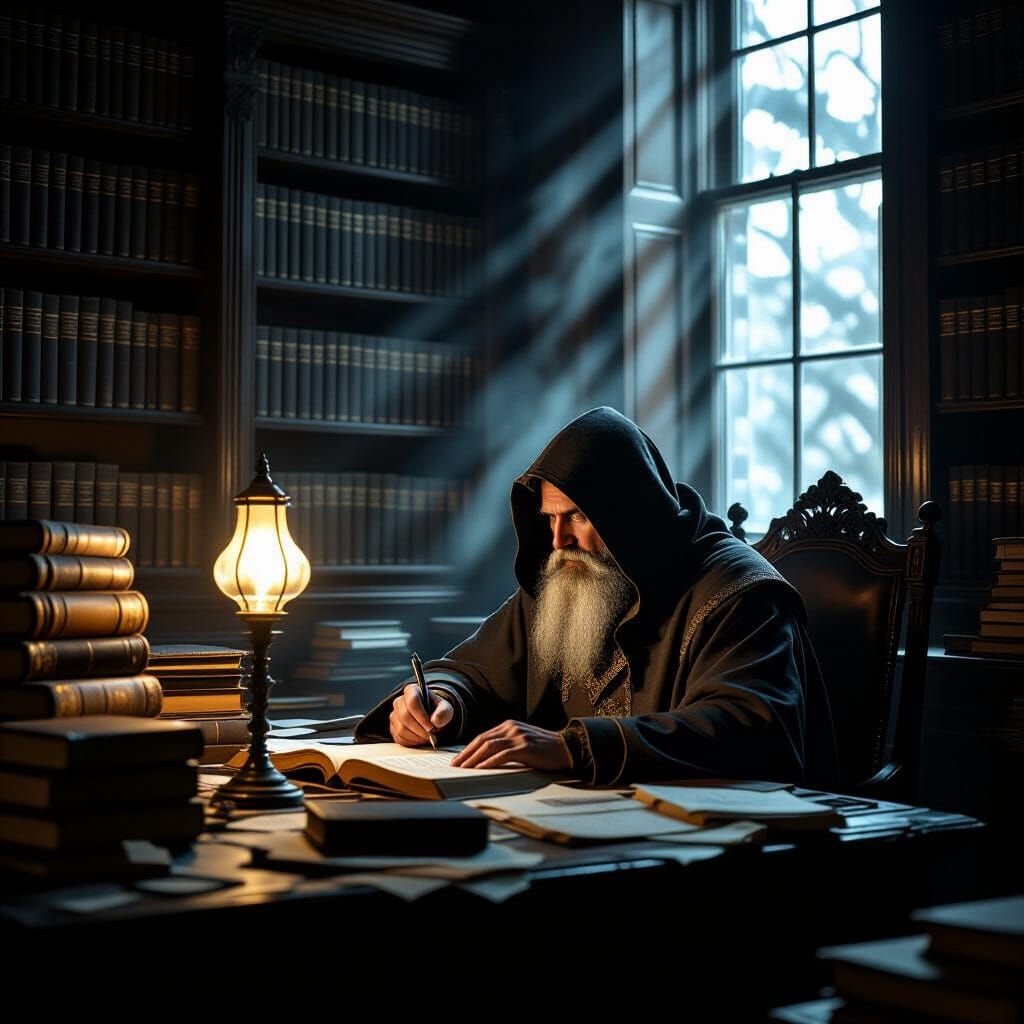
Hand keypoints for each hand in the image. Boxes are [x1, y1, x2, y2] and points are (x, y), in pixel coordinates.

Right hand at [389, 683, 453, 746]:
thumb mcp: (446, 708)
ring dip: (416, 737)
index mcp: (412, 691)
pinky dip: (412, 742)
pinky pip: (399, 738)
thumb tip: (435, 721)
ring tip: (427, 737)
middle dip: (419, 729)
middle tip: (431, 735)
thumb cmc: (438, 711)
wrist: (432, 718)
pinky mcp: (393, 728)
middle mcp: (399, 701)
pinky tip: (420, 739)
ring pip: (401, 729)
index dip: (421, 716)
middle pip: (405, 716)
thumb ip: (443, 712)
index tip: (431, 727)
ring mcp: (394, 715)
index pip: (412, 701)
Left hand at [450, 720, 571, 771]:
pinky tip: (481, 769)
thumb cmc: (544, 749)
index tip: (458, 759)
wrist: (567, 748)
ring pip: (489, 746)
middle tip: (455, 765)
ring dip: (474, 758)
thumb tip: (486, 758)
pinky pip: (502, 755)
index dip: (468, 748)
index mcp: (509, 725)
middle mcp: (511, 728)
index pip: (483, 736)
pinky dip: (489, 762)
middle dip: (466, 754)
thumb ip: (506, 744)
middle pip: (482, 740)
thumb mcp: (522, 741)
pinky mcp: (525, 747)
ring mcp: (518, 736)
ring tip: (464, 768)